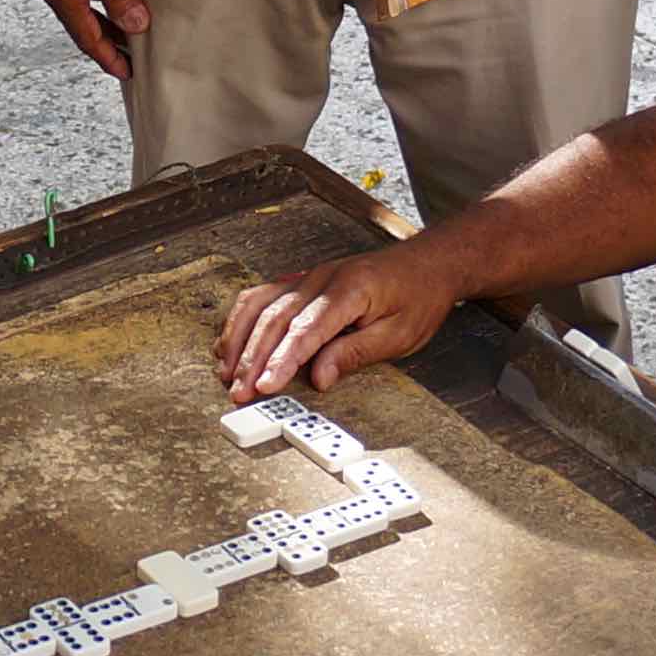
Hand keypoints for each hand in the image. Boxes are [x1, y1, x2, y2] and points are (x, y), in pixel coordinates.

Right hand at [220, 248, 461, 397]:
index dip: (281, 361)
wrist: (428, 263)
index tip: (265, 386)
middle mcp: (322, 279)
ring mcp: (309, 276)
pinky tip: (230, 342)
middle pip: (275, 319)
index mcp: (349, 291)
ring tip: (226, 373)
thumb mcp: (399, 334)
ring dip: (238, 340)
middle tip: (239, 392)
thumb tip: (318, 378)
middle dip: (252, 358)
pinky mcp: (302, 280)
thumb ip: (354, 354)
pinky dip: (241, 319)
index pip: (305, 330)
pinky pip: (262, 296)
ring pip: (260, 305)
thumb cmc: (418, 297)